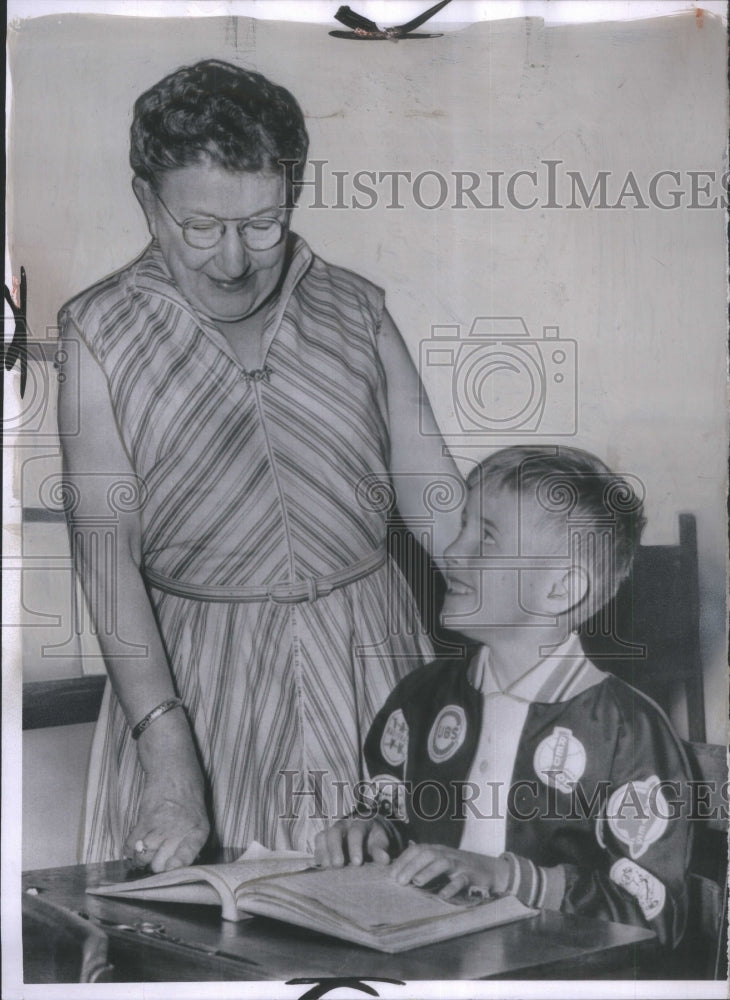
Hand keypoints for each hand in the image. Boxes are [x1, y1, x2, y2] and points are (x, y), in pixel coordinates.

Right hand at [124, 712, 209, 871]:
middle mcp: (179, 829)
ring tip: (143, 856)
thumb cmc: (189, 790)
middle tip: (156, 862)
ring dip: (141, 860)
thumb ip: (192, 837)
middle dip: (156, 867)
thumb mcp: (200, 813)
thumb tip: (183, 861)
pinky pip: (131, 843)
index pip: (188, 856)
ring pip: (143, 857)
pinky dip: (128, 850)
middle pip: (160, 864)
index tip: (170, 870)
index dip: (177, 867)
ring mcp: (160, 825)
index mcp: (199, 829)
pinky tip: (133, 848)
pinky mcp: (143, 818)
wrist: (173, 765)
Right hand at [314, 817, 390, 867]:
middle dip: (335, 849)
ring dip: (324, 854)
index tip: (357, 863)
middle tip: (338, 865)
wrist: (367, 834)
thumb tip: (385, 860)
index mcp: (360, 823)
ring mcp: (331, 831)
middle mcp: (343, 825)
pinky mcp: (323, 841)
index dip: (355, 847)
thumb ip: (381, 850)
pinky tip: (323, 870)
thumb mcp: (381, 843)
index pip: (356, 832)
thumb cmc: (374, 840)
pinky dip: (319, 857)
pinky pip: (317, 846)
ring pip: (322, 838)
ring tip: (328, 869)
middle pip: (334, 832)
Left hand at [390, 844, 510, 899]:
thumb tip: (399, 873)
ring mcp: (460, 864)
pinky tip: (442, 895)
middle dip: (411, 866)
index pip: (417, 850)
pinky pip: (461, 879)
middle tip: (399, 881)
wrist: (490, 870)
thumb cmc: (460, 868)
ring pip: (443, 862)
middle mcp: (447, 854)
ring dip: (428, 871)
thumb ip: (424, 865)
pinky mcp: (472, 876)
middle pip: (427, 854)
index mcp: (438, 850)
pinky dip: (452, 887)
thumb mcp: (442, 863)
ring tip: (416, 882)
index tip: (391, 874)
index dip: (403, 860)